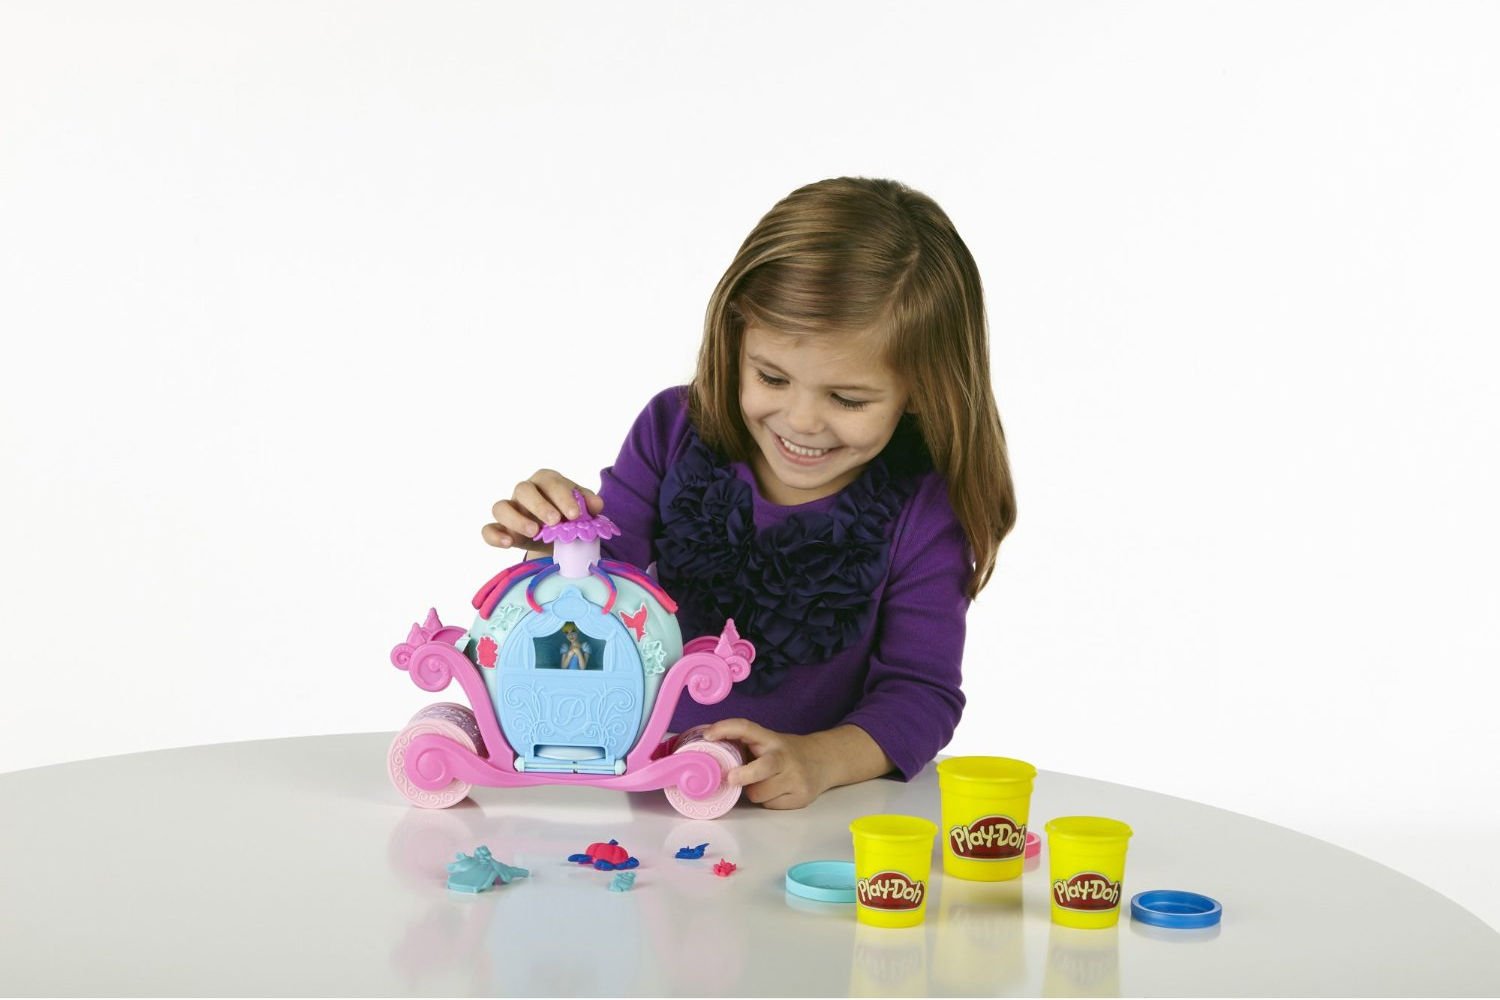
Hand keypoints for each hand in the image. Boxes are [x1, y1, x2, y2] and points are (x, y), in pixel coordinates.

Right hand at [482, 469, 602, 552]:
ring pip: (500, 507)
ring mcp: (510, 510)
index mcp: (546, 481)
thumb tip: (596, 505)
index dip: (562, 496)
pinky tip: (509, 543)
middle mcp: (525, 492)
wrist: (561, 537)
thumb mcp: (583, 509)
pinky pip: (488, 529)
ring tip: (534, 532)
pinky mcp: (501, 529)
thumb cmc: (571, 517)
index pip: (550, 481)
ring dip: (516, 519)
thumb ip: (589, 504)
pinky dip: (494, 535)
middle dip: (539, 505)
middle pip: (523, 489)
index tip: (575, 514)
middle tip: (555, 522)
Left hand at [699, 719, 834, 809]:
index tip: (708, 736)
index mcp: (770, 739)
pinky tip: (777, 792)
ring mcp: (795, 778)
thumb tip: (709, 756)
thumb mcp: (768, 742)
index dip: (726, 729)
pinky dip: (768, 801)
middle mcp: (784, 756)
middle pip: (763, 767)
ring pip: (760, 794)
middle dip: (745, 775)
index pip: (747, 728)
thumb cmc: (785, 752)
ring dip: (754, 792)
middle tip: (731, 778)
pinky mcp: (801, 797)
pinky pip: (770, 805)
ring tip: (763, 784)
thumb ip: (746, 747)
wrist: (824, 761)